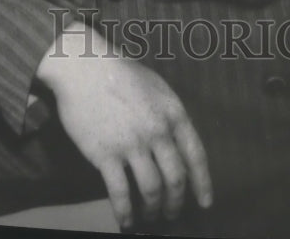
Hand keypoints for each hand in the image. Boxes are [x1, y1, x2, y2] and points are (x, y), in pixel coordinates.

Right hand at [36, 21, 212, 228]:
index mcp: (173, 112)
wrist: (84, 68)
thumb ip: (170, 115)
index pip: (196, 156)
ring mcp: (132, 144)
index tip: (205, 202)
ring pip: (152, 190)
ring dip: (153, 209)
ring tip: (150, 216)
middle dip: (176, 202)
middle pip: (176, 179)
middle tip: (172, 213)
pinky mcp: (106, 155)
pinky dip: (125, 212)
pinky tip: (126, 221)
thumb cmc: (120, 74)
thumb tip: (178, 144)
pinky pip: (120, 193)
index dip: (203, 183)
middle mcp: (157, 131)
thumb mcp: (157, 87)